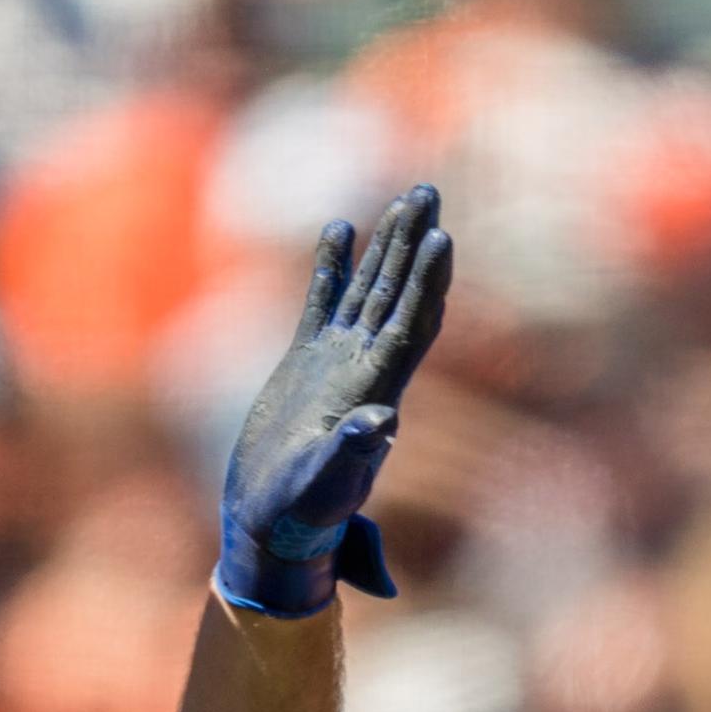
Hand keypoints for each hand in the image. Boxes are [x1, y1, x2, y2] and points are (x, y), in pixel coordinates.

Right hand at [218, 185, 451, 618]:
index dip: (426, 281)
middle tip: (429, 191)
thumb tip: (381, 423)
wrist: (269, 521)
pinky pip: (322, 303)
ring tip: (402, 198)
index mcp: (374, 391)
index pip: (409, 325)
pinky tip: (339, 228)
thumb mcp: (326, 485)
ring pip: (366, 290)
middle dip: (413, 242)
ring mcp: (334, 362)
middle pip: (396, 293)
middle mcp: (363, 368)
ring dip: (384, 245)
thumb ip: (351, 453)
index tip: (441, 237)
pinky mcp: (304, 363)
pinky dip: (330, 266)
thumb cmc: (300, 512)